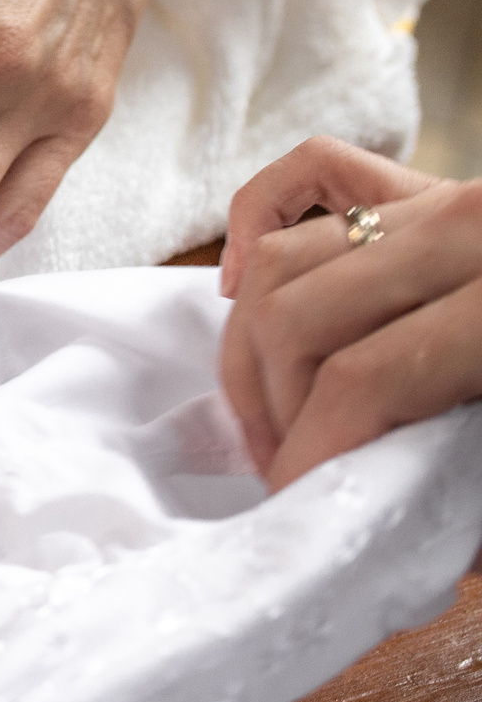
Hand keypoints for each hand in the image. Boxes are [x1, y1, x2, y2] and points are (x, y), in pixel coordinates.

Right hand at [217, 136, 481, 488]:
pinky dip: (257, 225)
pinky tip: (243, 290)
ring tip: (276, 419)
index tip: (299, 505)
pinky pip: (309, 176)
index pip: (368, 378)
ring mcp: (445, 195)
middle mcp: (471, 226)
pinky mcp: (429, 186)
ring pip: (286, 259)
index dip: (316, 452)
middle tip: (287, 473)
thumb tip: (383, 525)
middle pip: (304, 317)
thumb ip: (479, 489)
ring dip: (256, 349)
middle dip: (274, 410)